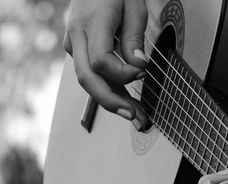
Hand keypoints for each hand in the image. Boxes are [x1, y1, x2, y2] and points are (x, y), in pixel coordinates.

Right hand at [63, 0, 148, 129]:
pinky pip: (91, 74)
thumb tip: (138, 65)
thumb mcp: (133, 7)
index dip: (122, 73)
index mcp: (91, 21)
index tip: (142, 73)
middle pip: (87, 78)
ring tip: (135, 114)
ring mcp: (73, 44)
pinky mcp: (77, 50)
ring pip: (88, 80)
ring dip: (112, 100)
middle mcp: (77, 35)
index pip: (100, 60)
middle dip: (111, 101)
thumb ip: (134, 37)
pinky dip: (109, 89)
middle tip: (133, 116)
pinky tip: (125, 100)